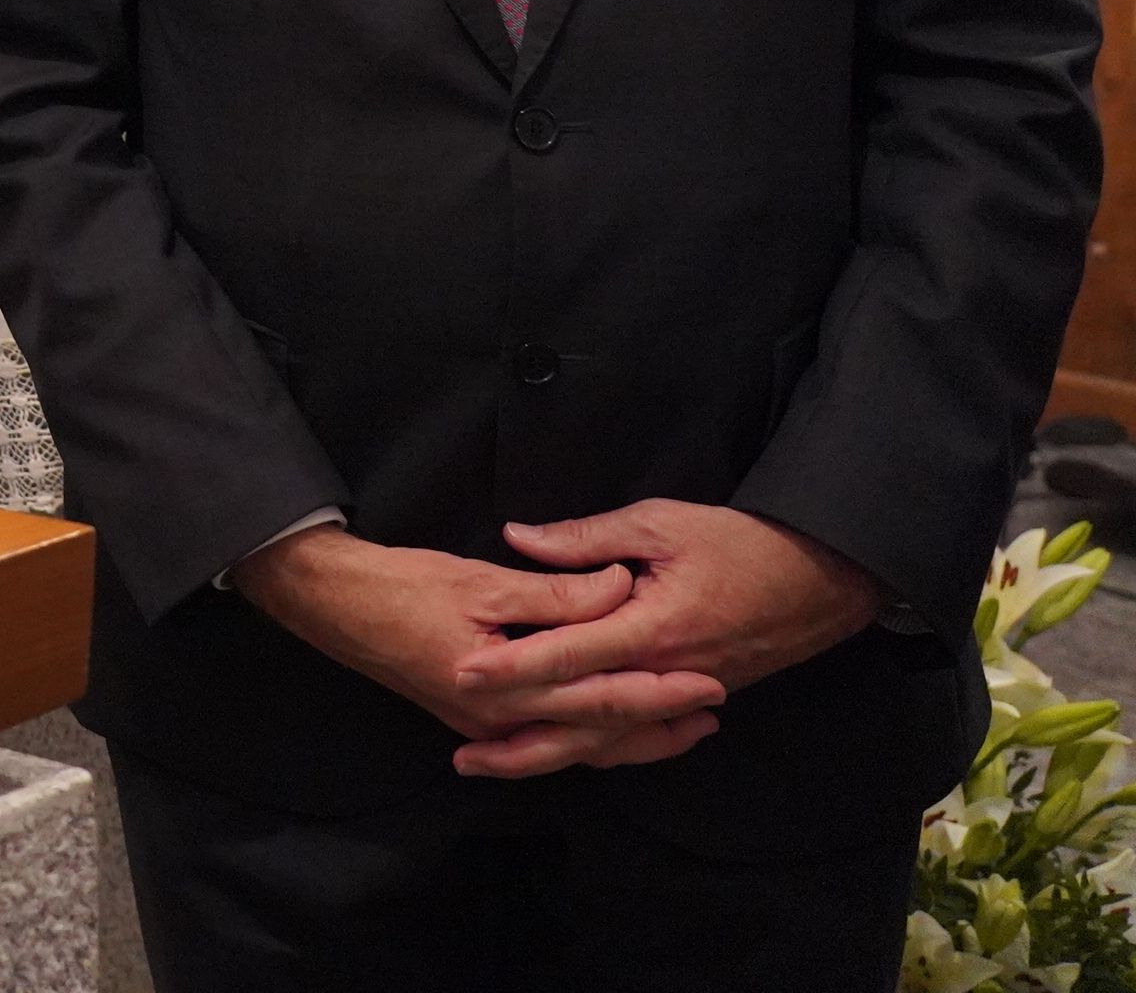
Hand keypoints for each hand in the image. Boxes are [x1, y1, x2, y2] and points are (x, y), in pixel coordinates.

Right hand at [234, 523, 727, 779]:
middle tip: (712, 713)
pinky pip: (546, 742)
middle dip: (659, 728)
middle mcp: (501, 721)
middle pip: (596, 737)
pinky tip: (606, 734)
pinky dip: (586, 741)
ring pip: (573, 748)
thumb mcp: (483, 580)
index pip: (602, 697)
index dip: (658, 692)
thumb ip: (557, 592)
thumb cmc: (403, 586)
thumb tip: (620, 589)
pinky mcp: (474, 721)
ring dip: (629, 742)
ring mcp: (486, 727)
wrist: (334, 605)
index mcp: (508, 688)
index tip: (706, 682)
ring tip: (678, 731)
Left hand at [446, 501, 881, 774]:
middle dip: (522, 738)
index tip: (463, 674)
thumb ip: (586, 539)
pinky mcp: (697, 699)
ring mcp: (683, 693)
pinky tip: (563, 753)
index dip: (514, 667)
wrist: (824, 577)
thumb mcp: (659, 523)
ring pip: (611, 738)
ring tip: (497, 764)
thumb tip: (518, 537)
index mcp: (651, 627)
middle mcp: (665, 673)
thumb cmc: (741, 542)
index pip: (568, 654)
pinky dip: (600, 748)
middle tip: (463, 755)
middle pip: (584, 718)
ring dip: (554, 753)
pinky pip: (640, 734)